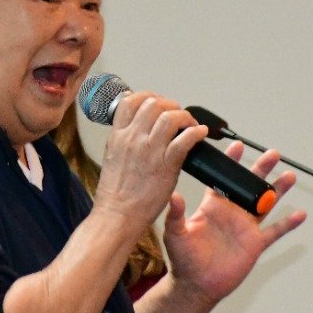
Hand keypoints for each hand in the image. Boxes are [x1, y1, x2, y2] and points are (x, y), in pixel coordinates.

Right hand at [92, 92, 206, 228]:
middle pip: (154, 104)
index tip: (158, 103)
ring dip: (185, 117)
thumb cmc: (115, 193)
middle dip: (170, 105)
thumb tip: (136, 130)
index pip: (131, 101)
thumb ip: (124, 141)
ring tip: (190, 125)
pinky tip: (200, 134)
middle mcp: (133, 138)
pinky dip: (196, 132)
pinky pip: (185, 139)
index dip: (148, 97)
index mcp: (118, 136)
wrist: (117, 216)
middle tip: (177, 115)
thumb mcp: (112, 157)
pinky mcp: (165, 165)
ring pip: (170, 117)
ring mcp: (149, 150)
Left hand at [162, 141, 303, 305]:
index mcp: (212, 207)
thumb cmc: (183, 260)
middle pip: (249, 186)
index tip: (238, 146)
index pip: (223, 179)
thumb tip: (174, 196)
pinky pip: (275, 231)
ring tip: (289, 176)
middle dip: (261, 170)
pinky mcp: (255, 244)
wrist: (196, 285)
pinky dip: (288, 224)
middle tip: (272, 154)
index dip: (231, 163)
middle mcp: (231, 213)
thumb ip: (176, 215)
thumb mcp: (175, 234)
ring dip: (278, 191)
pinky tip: (300, 214)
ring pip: (266, 204)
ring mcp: (245, 228)